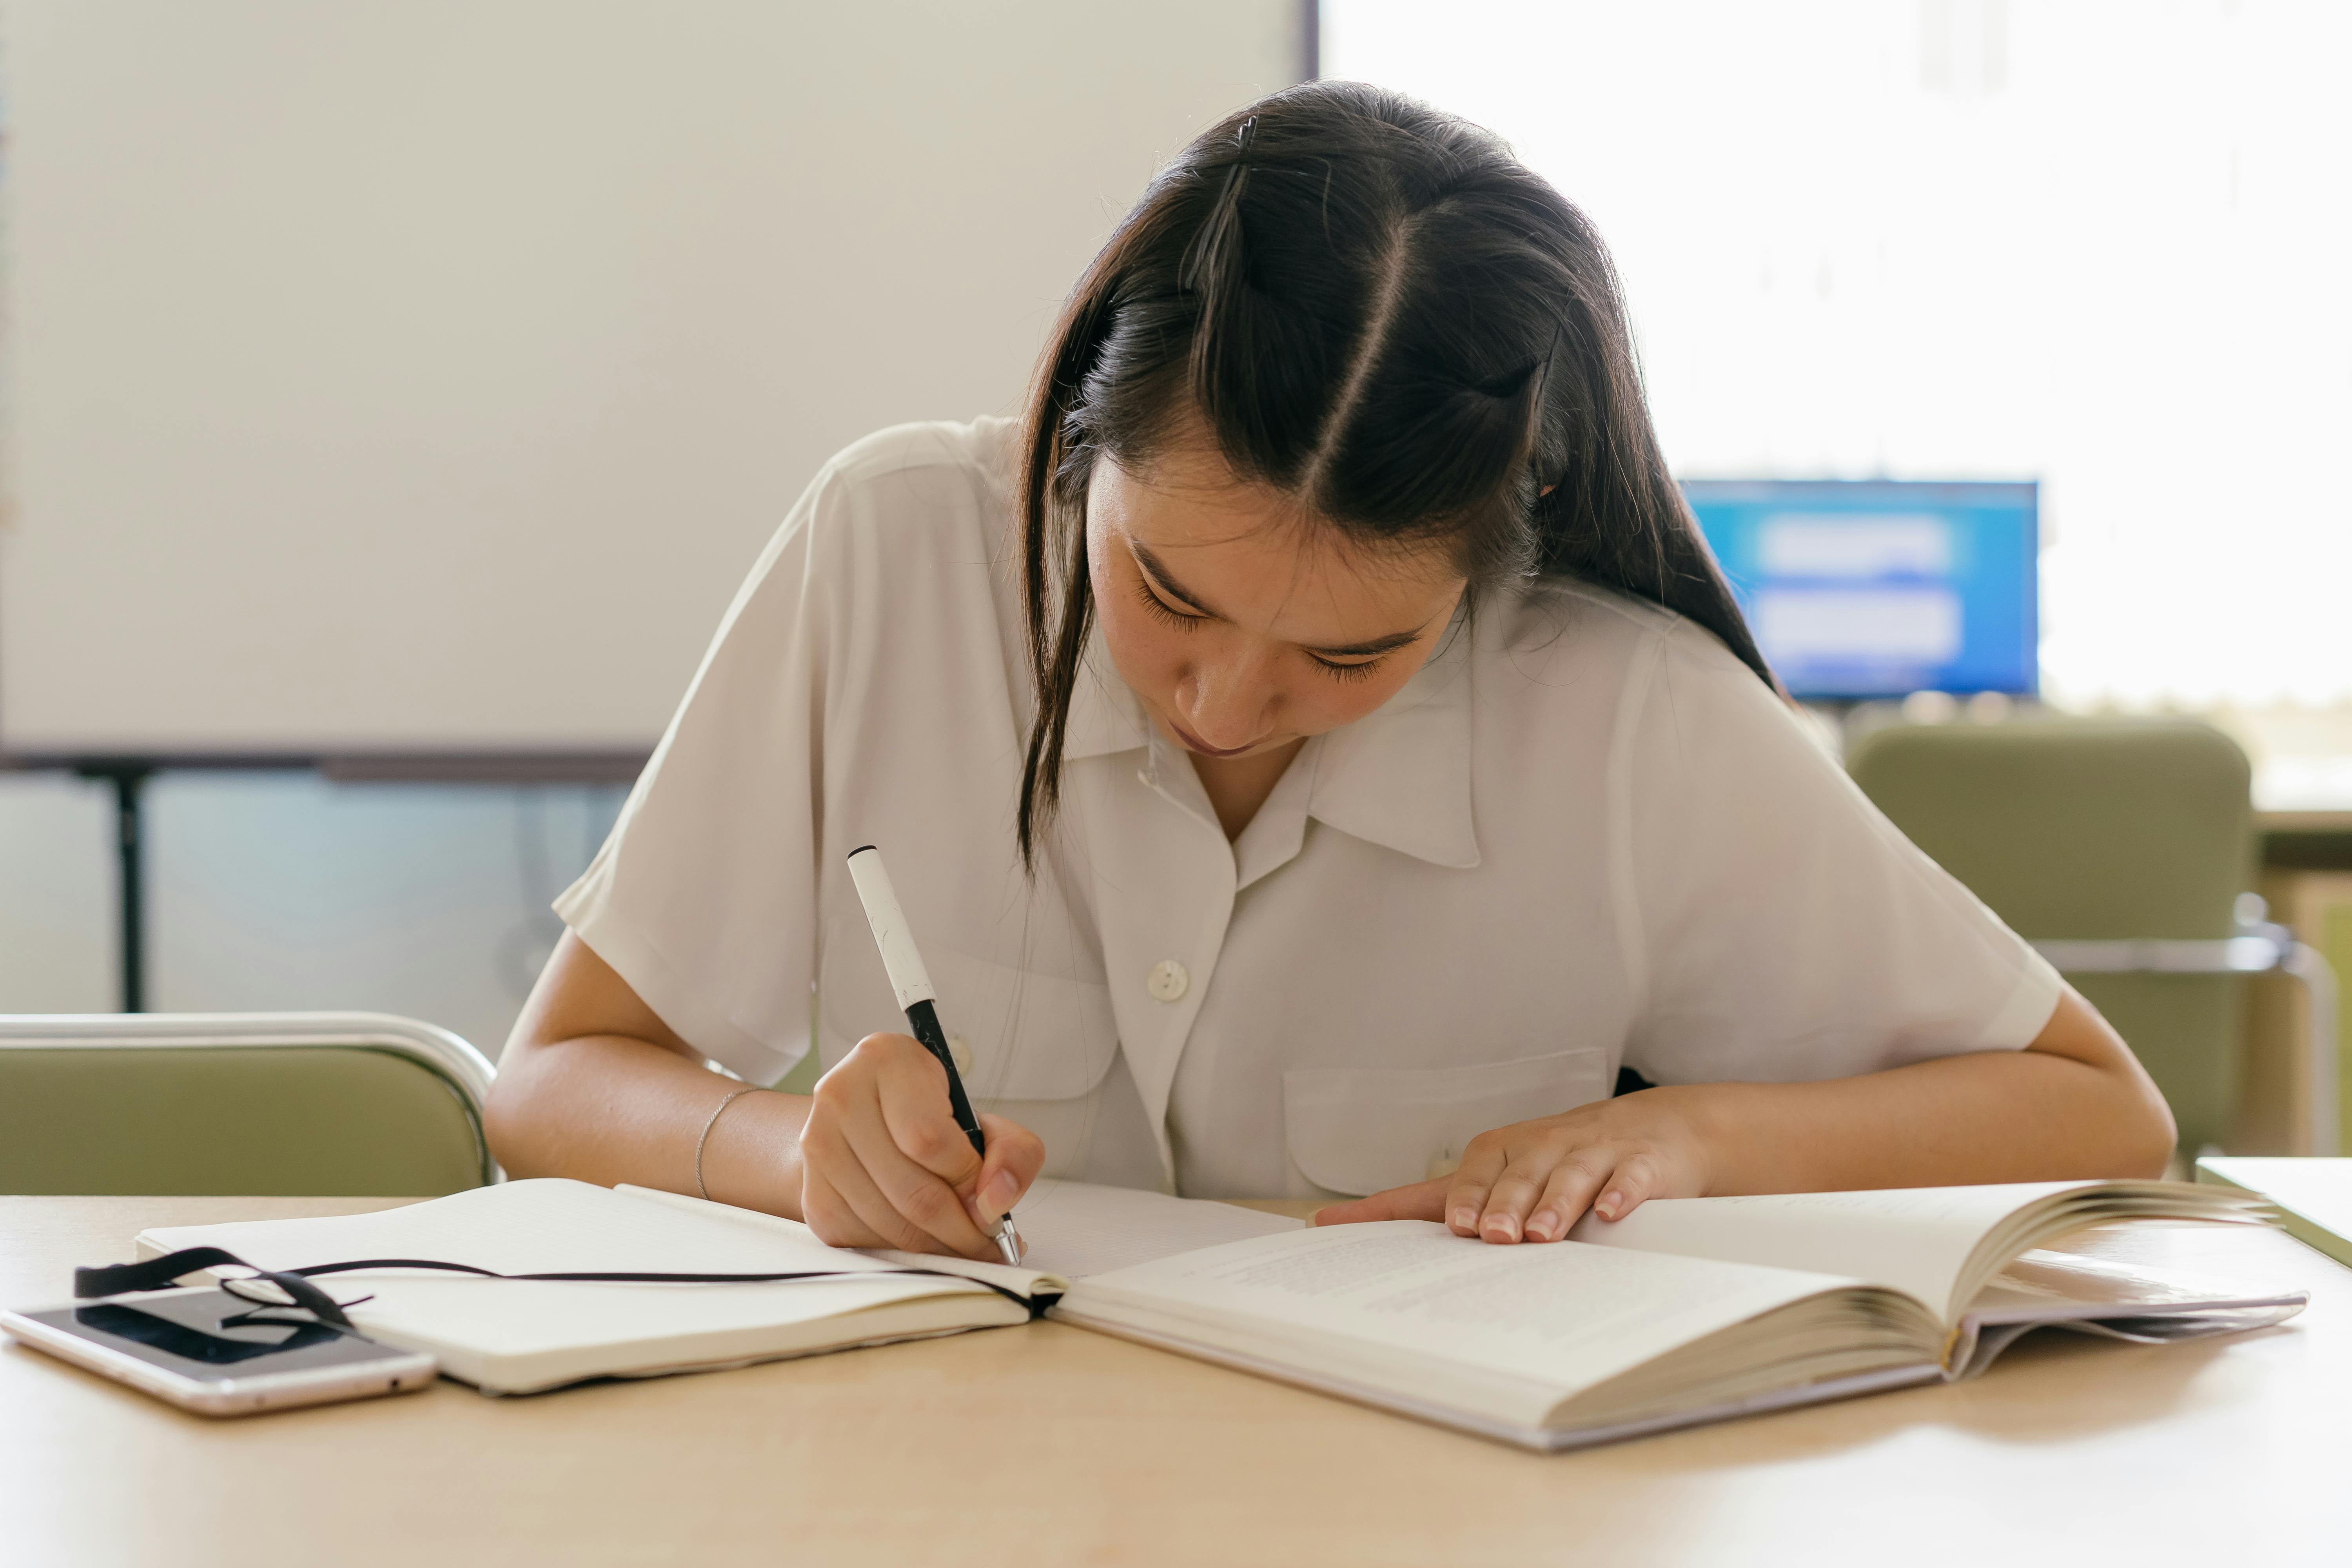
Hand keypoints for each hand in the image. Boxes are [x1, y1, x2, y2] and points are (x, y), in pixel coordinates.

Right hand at [797, 1032, 1043, 1257]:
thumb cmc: (929, 1118)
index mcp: (886, 1060)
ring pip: (889, 1224)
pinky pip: (864, 1241)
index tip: (991, 1200)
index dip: (968, 1180)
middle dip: (962, 1231)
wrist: (866, 1122)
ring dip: (937, 1248)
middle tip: (988, 1244)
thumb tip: (996, 1202)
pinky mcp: (811, 1193)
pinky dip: (904, 1252)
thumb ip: (1013, 1153)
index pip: (928, 1139)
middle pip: (911, 1191)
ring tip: (964, 1244)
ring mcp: (818, 1146)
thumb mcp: (982, 1119)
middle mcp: (841, 1097)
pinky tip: (925, 1241)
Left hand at [1311, 1090, 1712, 1242]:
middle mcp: (1543, 1146)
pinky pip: (1628, 1177)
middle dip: (1502, 1205)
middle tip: (1489, 1236)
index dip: (1460, 1199)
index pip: (1470, 1175)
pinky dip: (1619, 1194)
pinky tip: (1609, 1212)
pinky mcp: (1640, 1164)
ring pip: (1569, 1175)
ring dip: (1553, 1204)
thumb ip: (1443, 1200)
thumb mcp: (1505, 1173)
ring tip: (1539, 1235)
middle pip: (1518, 1175)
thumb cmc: (1562, 1157)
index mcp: (1504, 1151)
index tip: (1450, 1227)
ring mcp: (1593, 1153)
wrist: (1657, 1126)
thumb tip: (1352, 1221)